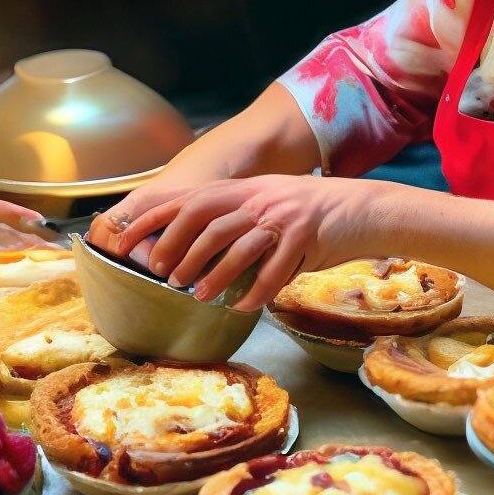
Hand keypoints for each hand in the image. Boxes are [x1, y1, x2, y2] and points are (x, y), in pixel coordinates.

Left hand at [105, 175, 388, 311]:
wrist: (365, 209)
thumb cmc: (317, 211)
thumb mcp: (274, 202)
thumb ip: (241, 216)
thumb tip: (200, 246)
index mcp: (248, 188)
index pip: (190, 199)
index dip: (155, 219)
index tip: (128, 242)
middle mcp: (261, 198)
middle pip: (206, 222)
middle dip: (179, 251)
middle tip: (166, 276)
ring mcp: (283, 217)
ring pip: (235, 248)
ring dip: (213, 276)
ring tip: (199, 296)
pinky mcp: (305, 238)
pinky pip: (271, 272)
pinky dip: (254, 293)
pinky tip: (243, 307)